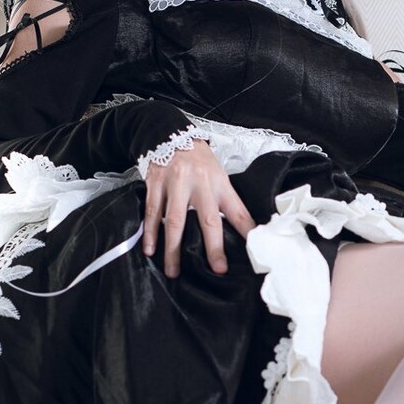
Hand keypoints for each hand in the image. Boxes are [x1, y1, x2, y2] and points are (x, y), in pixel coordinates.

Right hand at [141, 139, 255, 278]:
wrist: (169, 133)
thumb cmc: (198, 161)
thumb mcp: (219, 175)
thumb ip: (227, 201)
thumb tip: (244, 230)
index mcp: (219, 183)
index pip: (237, 210)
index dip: (246, 230)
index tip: (253, 250)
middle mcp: (199, 184)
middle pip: (207, 219)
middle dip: (213, 246)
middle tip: (216, 268)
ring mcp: (175, 184)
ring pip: (174, 221)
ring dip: (173, 248)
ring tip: (173, 271)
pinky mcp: (155, 185)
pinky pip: (151, 212)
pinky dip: (150, 232)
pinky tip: (150, 249)